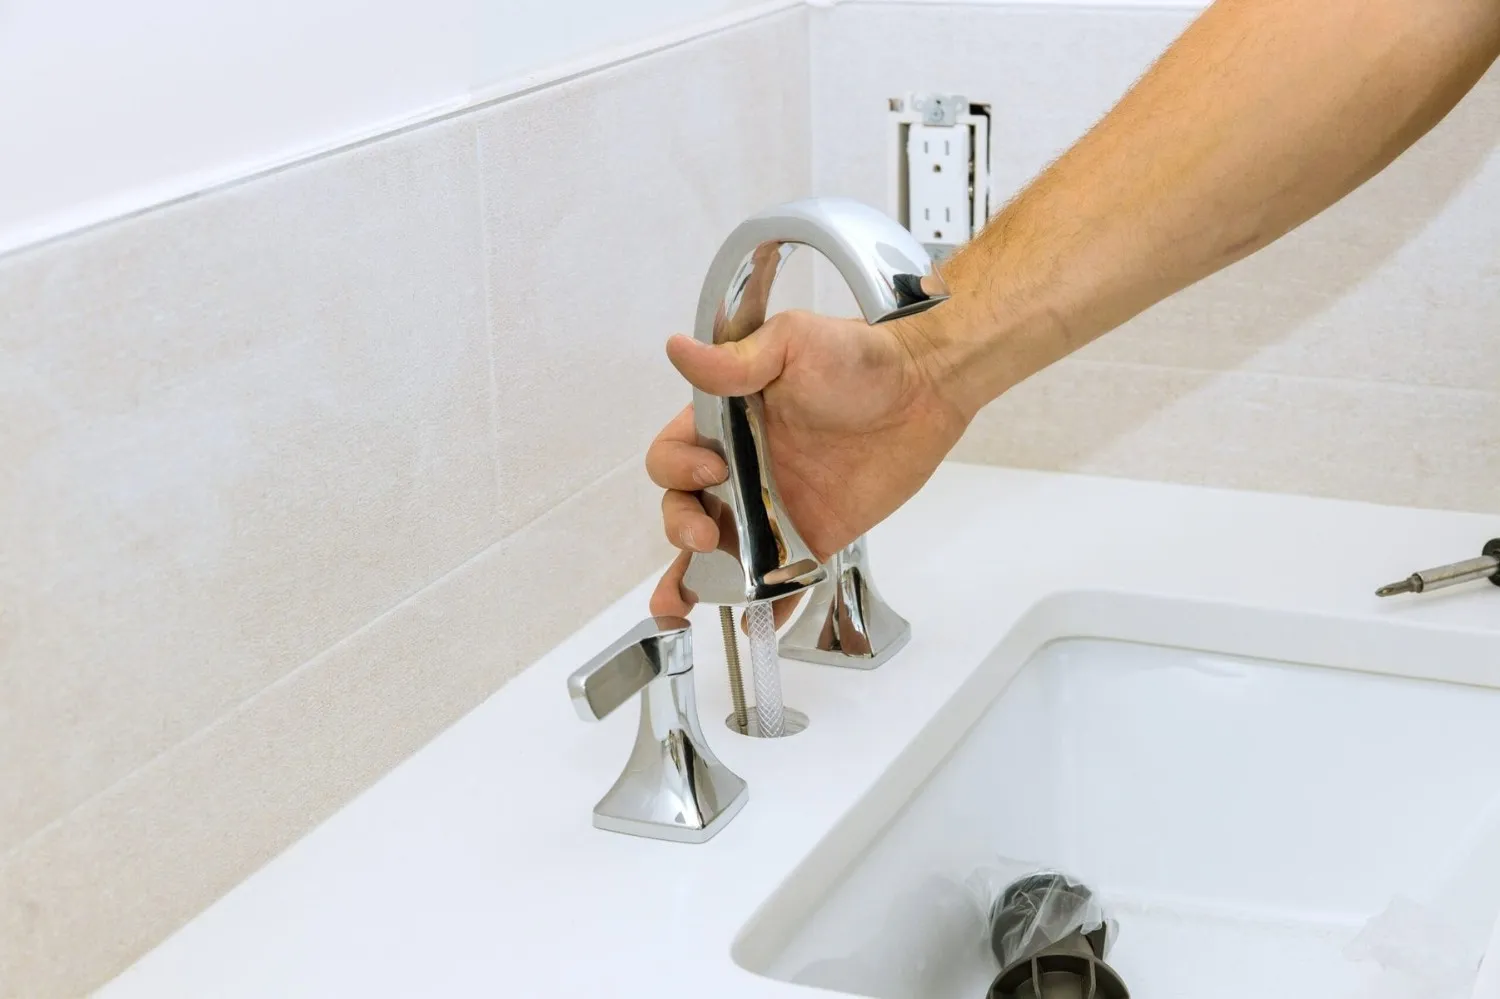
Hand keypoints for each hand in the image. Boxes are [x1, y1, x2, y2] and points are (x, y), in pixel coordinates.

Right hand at [645, 308, 971, 620]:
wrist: (924, 387)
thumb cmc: (858, 356)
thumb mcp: (793, 341)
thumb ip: (737, 361)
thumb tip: (679, 349)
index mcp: (725, 421)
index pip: (673, 455)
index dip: (678, 469)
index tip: (712, 470)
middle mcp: (740, 468)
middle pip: (684, 507)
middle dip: (681, 526)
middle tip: (706, 534)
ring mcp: (772, 508)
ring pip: (719, 551)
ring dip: (696, 580)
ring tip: (679, 605)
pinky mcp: (812, 537)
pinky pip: (781, 579)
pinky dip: (766, 607)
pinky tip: (754, 624)